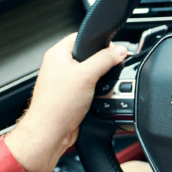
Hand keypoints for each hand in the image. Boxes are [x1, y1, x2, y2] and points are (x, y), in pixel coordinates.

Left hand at [5, 33, 126, 171]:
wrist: (51, 133)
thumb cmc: (57, 106)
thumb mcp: (87, 75)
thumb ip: (105, 59)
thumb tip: (120, 51)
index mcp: (57, 54)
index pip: (82, 37)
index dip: (99, 41)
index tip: (113, 49)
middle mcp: (59, 67)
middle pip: (88, 56)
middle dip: (102, 63)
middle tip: (109, 69)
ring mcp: (64, 82)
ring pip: (90, 73)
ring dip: (100, 80)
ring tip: (100, 87)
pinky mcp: (70, 96)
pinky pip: (89, 88)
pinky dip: (96, 92)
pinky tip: (98, 98)